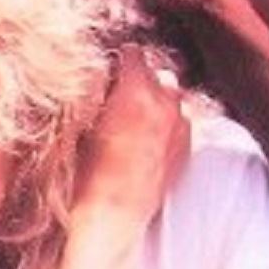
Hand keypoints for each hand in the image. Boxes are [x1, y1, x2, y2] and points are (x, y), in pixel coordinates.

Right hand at [71, 45, 189, 229]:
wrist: (113, 214)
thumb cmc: (89, 172)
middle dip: (140, 80)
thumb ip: (97, 93)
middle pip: (157, 73)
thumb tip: (100, 77)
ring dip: (157, 100)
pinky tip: (149, 135)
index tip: (108, 70)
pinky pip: (182, 121)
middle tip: (119, 94)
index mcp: (136, 91)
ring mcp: (181, 126)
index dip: (117, 61)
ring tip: (136, 115)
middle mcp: (165, 103)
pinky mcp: (186, 147)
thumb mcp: (82, 124)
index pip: (133, 54)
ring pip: (174, 96)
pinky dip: (168, 121)